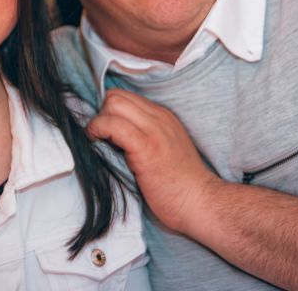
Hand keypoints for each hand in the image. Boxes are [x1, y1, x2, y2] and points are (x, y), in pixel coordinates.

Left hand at [86, 88, 221, 234]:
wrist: (199, 201)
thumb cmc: (180, 185)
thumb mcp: (166, 148)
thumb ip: (146, 135)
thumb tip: (113, 133)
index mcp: (163, 117)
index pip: (126, 96)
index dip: (109, 111)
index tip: (104, 130)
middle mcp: (159, 117)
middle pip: (117, 95)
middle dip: (102, 113)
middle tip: (101, 137)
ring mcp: (153, 130)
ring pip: (114, 103)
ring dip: (98, 121)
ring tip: (99, 141)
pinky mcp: (145, 146)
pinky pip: (112, 125)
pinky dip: (98, 130)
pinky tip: (97, 143)